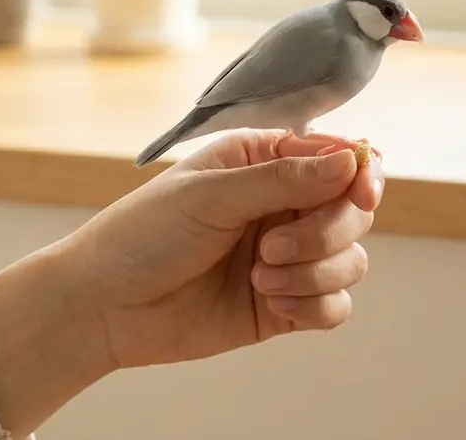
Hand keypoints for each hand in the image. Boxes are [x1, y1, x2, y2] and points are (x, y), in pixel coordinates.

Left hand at [61, 129, 384, 368]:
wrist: (104, 307)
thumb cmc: (143, 235)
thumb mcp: (211, 194)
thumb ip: (285, 179)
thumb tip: (351, 161)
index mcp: (266, 163)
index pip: (341, 158)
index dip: (361, 175)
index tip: (361, 195)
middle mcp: (284, 206)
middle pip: (354, 212)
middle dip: (326, 232)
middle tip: (272, 246)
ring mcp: (288, 257)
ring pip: (351, 261)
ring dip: (314, 272)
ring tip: (259, 277)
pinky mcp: (285, 306)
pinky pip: (335, 307)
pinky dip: (314, 306)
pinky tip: (272, 303)